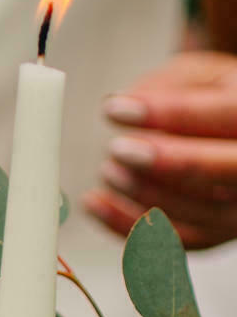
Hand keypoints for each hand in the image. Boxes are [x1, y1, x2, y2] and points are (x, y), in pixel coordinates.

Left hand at [86, 50, 236, 249]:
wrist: (229, 129)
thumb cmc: (213, 96)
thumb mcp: (199, 74)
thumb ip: (167, 86)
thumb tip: (119, 105)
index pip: (231, 115)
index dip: (173, 114)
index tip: (116, 109)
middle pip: (228, 171)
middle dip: (169, 163)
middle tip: (116, 149)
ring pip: (201, 210)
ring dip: (144, 192)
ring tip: (107, 168)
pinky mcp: (217, 234)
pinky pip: (175, 241)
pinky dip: (128, 225)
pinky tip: (93, 201)